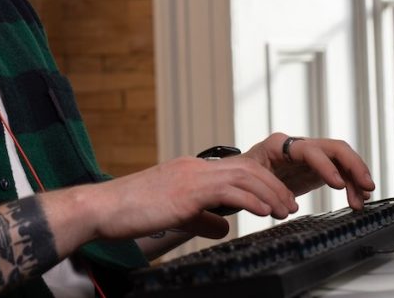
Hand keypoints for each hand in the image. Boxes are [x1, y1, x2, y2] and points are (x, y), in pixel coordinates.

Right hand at [82, 155, 299, 241]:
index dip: (262, 182)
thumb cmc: (131, 212)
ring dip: (269, 193)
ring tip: (285, 210)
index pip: (237, 168)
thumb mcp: (174, 214)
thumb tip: (224, 225)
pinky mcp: (185, 192)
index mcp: (191, 170)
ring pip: (243, 176)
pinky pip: (226, 191)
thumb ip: (202, 217)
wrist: (103, 208)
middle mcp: (194, 167)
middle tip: (290, 205)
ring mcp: (190, 177)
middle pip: (247, 168)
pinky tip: (264, 211)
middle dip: (273, 186)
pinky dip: (251, 200)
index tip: (278, 199)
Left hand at [242, 133, 374, 209]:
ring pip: (343, 159)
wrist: (243, 174)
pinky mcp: (319, 167)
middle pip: (334, 148)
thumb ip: (267, 186)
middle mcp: (300, 145)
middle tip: (367, 185)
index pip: (310, 150)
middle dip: (353, 165)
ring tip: (362, 200)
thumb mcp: (249, 177)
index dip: (326, 165)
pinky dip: (352, 184)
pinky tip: (359, 197)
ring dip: (356, 178)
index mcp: (280, 144)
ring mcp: (312, 155)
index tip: (338, 184)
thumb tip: (285, 205)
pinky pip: (342, 172)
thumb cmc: (243, 173)